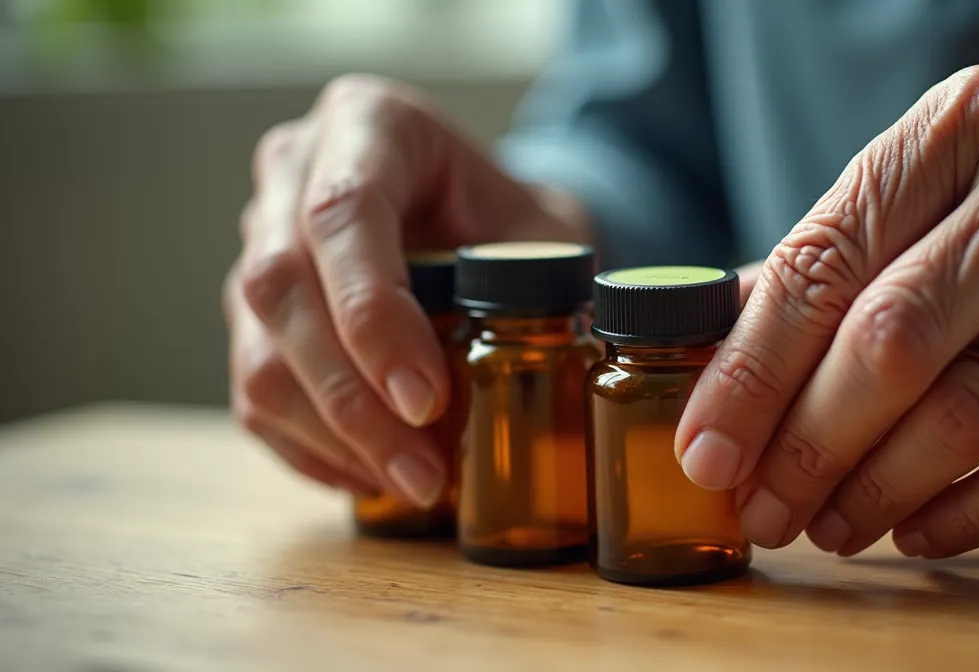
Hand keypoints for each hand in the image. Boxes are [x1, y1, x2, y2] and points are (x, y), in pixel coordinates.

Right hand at [224, 75, 589, 504]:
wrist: (479, 221)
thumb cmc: (512, 220)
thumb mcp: (546, 229)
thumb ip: (545, 275)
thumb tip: (545, 350)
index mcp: (367, 123)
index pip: (344, 215)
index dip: (374, 315)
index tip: (426, 400)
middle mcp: (294, 172)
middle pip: (282, 287)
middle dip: (350, 395)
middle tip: (422, 470)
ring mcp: (260, 242)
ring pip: (259, 349)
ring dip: (331, 434)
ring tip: (411, 485)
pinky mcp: (251, 313)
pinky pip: (253, 390)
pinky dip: (310, 447)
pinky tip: (370, 477)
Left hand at [675, 65, 978, 558]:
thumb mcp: (951, 182)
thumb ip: (844, 253)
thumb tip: (725, 348)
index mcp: (968, 127)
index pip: (827, 261)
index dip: (752, 371)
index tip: (707, 447)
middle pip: (889, 344)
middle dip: (805, 445)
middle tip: (763, 505)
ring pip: (963, 415)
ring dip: (874, 489)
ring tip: (828, 524)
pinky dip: (965, 513)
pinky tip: (914, 529)